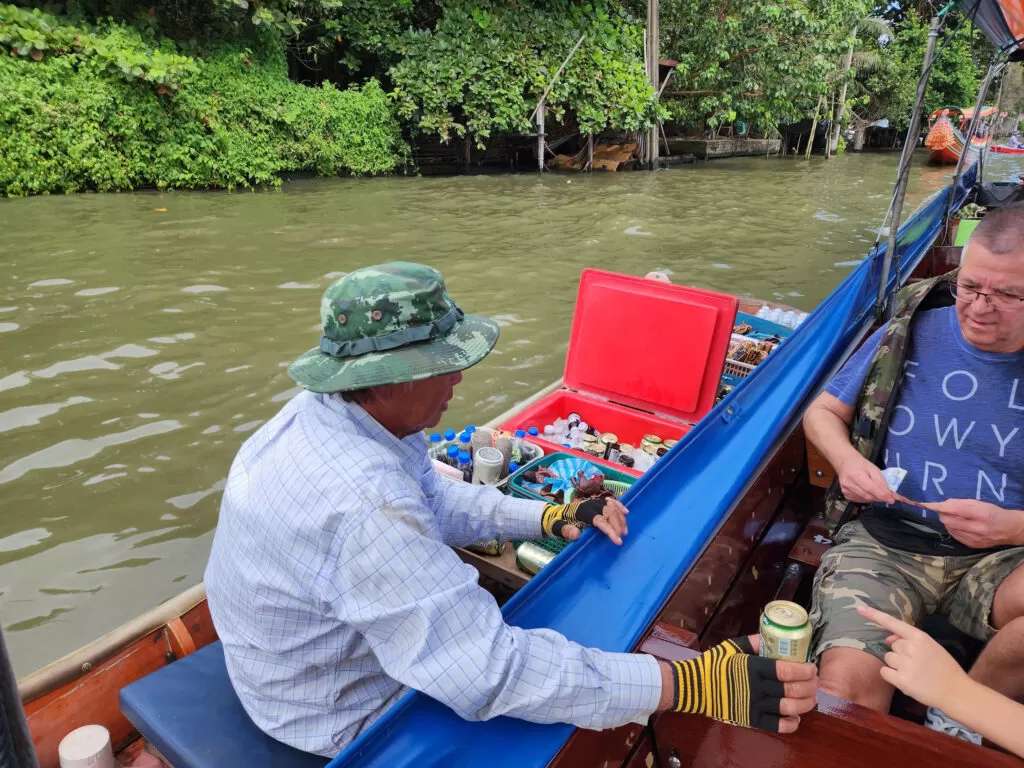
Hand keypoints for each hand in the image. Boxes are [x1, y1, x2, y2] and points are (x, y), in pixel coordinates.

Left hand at [541, 498, 628, 544]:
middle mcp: (590, 505)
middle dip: (617, 525)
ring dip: (620, 518)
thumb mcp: (556, 528)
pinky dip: (619, 506)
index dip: (610, 530)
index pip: (600, 520)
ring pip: (612, 507)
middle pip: (609, 512)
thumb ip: (565, 530)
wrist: (554, 513)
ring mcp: (594, 502)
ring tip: (624, 531)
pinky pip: (610, 502)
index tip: (618, 541)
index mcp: (582, 511)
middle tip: (621, 537)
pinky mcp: (596, 502)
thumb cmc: (557, 522)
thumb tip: (576, 535)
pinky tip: (626, 512)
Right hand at [658, 636, 817, 733]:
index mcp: (753, 668)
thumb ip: (754, 641)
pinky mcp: (752, 720)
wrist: (696, 687)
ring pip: (789, 708)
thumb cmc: (714, 664)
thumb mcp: (733, 646)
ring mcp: (755, 706)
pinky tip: (796, 717)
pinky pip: (778, 725)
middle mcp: (757, 688)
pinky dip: (791, 723)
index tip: (812, 667)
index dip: (804, 670)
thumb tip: (772, 636)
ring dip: (806, 704)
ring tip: (811, 698)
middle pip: (793, 689)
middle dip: (810, 686)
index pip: (787, 671)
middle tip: (815, 681)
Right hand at [836, 454, 895, 504]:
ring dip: (875, 498)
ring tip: (880, 493)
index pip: (870, 488)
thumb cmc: (861, 464)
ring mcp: (846, 491)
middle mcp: (848, 484)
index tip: (892, 500)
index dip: (882, 495)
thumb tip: (892, 495)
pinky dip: (868, 499)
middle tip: (890, 497)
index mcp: (855, 474)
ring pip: (865, 499)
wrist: (845, 463)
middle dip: (881, 497)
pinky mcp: (846, 495)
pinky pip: (861, 500)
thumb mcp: (874, 469)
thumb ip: (882, 482)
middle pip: (868, 495)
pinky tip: (870, 493)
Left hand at [857, 605, 967, 709]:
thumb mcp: (932, 647)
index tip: (860, 608)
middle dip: (900, 653)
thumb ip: (910, 640)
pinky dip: (891, 676)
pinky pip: (884, 672)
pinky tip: (906, 680)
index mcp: (920, 637)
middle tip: (917, 663)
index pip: (893, 623)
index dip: (875, 615)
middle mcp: (911, 648)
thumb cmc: (945, 668)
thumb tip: (888, 638)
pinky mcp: (901, 680)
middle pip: (892, 645)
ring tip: (914, 672)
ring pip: (888, 658)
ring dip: (896, 665)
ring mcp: (905, 664)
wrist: (957, 692)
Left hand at [930, 498, 1023, 547]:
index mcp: (980, 514)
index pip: (953, 509)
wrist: (1009, 529)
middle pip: (948, 520)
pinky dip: (953, 529)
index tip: (929, 504)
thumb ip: (960, 503)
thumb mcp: (979, 503)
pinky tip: (960, 526)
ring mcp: (974, 539)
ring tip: (957, 518)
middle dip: (943, 514)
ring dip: (948, 521)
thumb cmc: (993, 512)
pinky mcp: (972, 545)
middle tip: (945, 510)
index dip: (940, 506)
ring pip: (949, 528)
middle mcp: (977, 528)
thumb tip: (942, 504)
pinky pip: (954, 535)